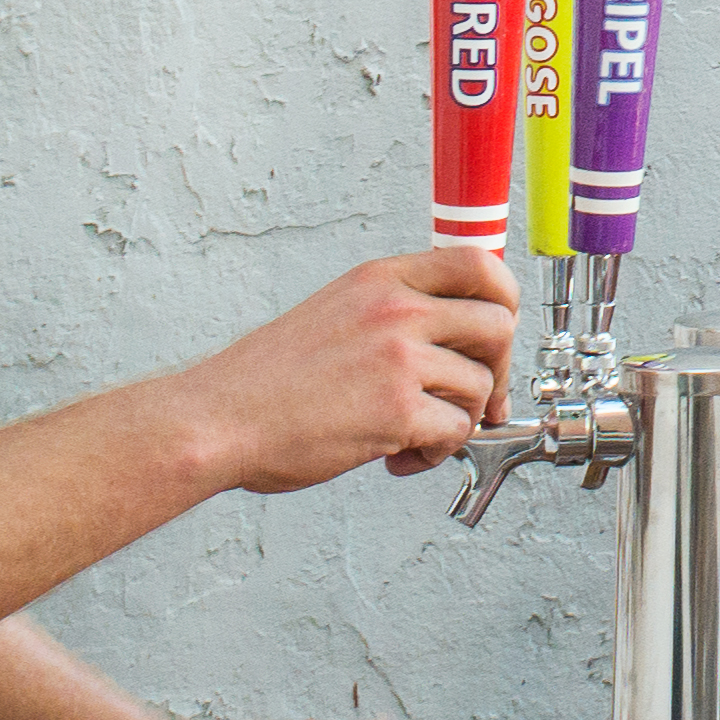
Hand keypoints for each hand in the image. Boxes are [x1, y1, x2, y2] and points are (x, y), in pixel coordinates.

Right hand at [190, 249, 521, 492]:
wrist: (215, 421)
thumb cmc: (266, 382)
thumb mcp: (335, 314)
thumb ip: (394, 314)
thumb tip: (461, 335)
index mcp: (379, 281)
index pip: (478, 264)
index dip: (504, 299)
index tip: (497, 335)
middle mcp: (394, 310)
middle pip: (498, 326)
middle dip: (497, 371)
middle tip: (474, 400)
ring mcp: (397, 357)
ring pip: (481, 387)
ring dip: (458, 421)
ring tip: (413, 435)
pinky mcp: (397, 408)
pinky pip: (457, 432)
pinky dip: (435, 453)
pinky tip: (398, 456)